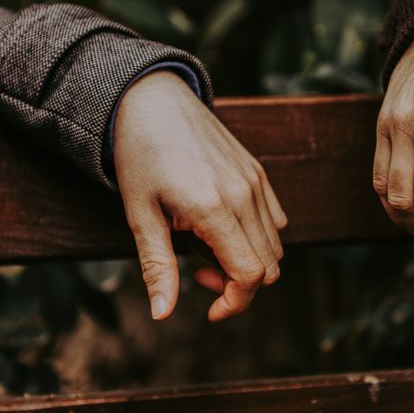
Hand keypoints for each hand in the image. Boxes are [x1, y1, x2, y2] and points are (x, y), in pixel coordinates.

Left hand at [114, 71, 286, 321]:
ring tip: (208, 247)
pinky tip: (224, 225)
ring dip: (249, 261)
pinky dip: (258, 237)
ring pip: (275, 245)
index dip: (235, 302)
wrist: (152, 99)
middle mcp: (245, 195)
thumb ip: (158, 266)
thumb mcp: (140, 214)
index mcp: (214, 208)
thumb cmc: (138, 155)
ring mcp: (256, 181)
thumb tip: (162, 313)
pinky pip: (275, 218)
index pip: (250, 274)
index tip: (210, 309)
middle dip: (240, 286)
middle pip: (270, 266)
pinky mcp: (258, 171)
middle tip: (199, 272)